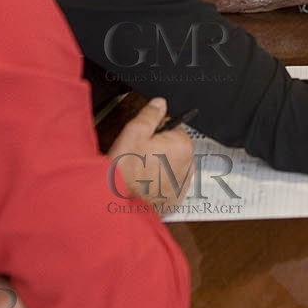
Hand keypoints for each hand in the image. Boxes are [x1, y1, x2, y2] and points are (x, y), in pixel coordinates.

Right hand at [108, 96, 195, 214]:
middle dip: (158, 148)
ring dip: (159, 165)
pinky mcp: (175, 198)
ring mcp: (183, 183)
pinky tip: (144, 183)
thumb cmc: (125, 170)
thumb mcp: (134, 132)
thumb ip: (150, 114)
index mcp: (182, 144)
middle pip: (174, 146)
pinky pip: (169, 183)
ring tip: (140, 171)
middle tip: (139, 156)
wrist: (119, 204)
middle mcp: (189, 164)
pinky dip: (159, 181)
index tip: (144, 140)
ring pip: (171, 164)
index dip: (155, 131)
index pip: (173, 126)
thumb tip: (159, 103)